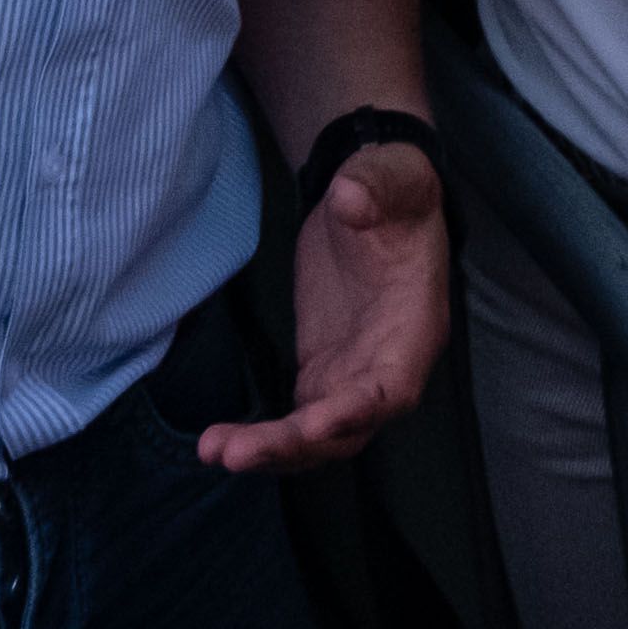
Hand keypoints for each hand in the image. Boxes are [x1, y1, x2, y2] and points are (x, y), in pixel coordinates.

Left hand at [198, 145, 447, 472]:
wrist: (370, 196)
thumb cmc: (393, 188)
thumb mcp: (392, 175)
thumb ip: (374, 186)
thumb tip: (350, 199)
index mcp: (414, 328)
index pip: (391, 388)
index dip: (355, 411)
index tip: (311, 425)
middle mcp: (387, 367)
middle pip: (347, 430)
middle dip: (294, 445)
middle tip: (235, 453)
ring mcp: (352, 376)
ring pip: (316, 437)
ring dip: (269, 451)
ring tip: (213, 451)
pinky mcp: (321, 372)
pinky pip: (295, 421)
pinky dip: (261, 437)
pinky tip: (217, 444)